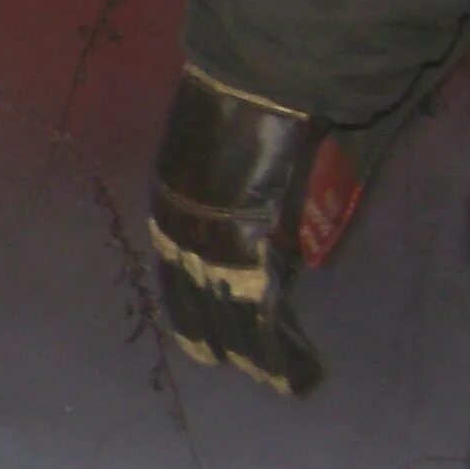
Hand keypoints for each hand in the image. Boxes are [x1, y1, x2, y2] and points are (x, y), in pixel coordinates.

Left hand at [148, 66, 328, 395]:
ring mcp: (210, 245)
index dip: (188, 303)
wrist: (250, 84)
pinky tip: (298, 376)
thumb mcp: (225, 147)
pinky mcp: (246, 252)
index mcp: (171, 204)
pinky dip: (282, 350)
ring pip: (231, 316)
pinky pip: (263, 314)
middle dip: (214, 336)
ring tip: (278, 384)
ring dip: (256, 354)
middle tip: (229, 366)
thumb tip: (262, 208)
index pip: (174, 266)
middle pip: (195, 300)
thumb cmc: (239, 100)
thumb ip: (238, 182)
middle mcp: (181, 231)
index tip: (197, 332)